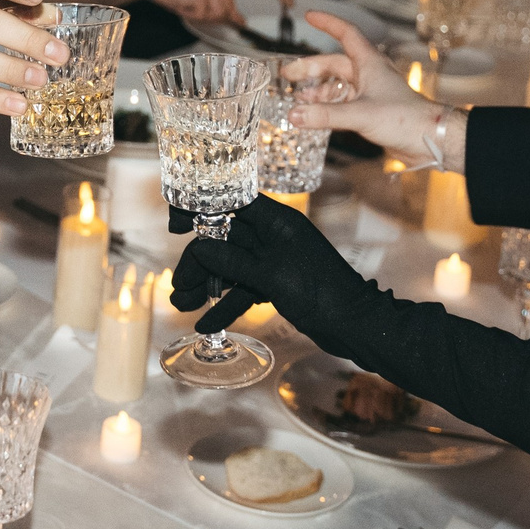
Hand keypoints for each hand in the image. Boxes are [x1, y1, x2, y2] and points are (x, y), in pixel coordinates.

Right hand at [150, 0, 243, 25]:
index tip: (238, 20)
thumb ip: (207, 1)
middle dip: (219, 18)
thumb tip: (218, 15)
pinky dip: (190, 14)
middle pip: (224, 7)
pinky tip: (182, 6)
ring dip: (200, 16)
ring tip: (187, 9)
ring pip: (214, 13)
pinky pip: (200, 14)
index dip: (231, 11)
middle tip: (218, 24)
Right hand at [168, 191, 369, 334]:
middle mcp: (273, 237)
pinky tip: (206, 322)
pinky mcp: (274, 284)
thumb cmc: (321, 293)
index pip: (233, 202)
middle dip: (199, 261)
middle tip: (178, 286)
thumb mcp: (272, 275)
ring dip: (206, 285)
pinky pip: (242, 289)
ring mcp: (273, 261)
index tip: (175, 224)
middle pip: (224, 239)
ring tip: (183, 305)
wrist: (354, 326)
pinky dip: (225, 304)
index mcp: (278, 222)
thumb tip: (199, 248)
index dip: (202, 209)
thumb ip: (234, 260)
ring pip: (230, 266)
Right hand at [280, 10, 455, 166]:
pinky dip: (327, 108)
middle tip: (288, 74)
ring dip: (318, 90)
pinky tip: (316, 115)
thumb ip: (326, 115)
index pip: (347, 33)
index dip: (328, 23)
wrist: (430, 140)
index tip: (310, 15)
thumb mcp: (361, 114)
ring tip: (297, 97)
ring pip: (338, 85)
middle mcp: (369, 75)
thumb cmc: (405, 119)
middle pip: (335, 63)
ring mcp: (370, 94)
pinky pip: (343, 105)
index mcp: (370, 63)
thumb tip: (294, 113)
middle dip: (311, 67)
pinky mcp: (371, 112)